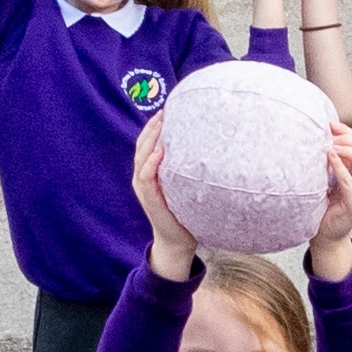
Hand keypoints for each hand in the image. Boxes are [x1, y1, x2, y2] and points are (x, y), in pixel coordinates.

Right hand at [131, 110, 195, 273]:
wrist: (179, 240)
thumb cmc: (185, 212)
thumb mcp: (185, 186)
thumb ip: (187, 170)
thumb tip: (210, 151)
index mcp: (151, 172)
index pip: (148, 144)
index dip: (154, 127)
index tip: (166, 111)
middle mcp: (143, 177)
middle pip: (142, 146)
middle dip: (151, 128)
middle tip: (163, 111)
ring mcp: (144, 188)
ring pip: (141, 157)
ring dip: (150, 139)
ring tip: (160, 124)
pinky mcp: (149, 199)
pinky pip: (146, 177)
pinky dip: (151, 163)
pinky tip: (160, 151)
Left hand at [308, 122, 351, 267]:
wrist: (325, 233)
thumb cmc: (326, 204)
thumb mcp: (331, 176)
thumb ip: (334, 159)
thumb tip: (325, 135)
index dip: (350, 133)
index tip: (331, 124)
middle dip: (350, 140)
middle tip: (330, 136)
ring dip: (349, 151)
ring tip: (331, 148)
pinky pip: (351, 182)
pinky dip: (340, 167)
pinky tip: (330, 157)